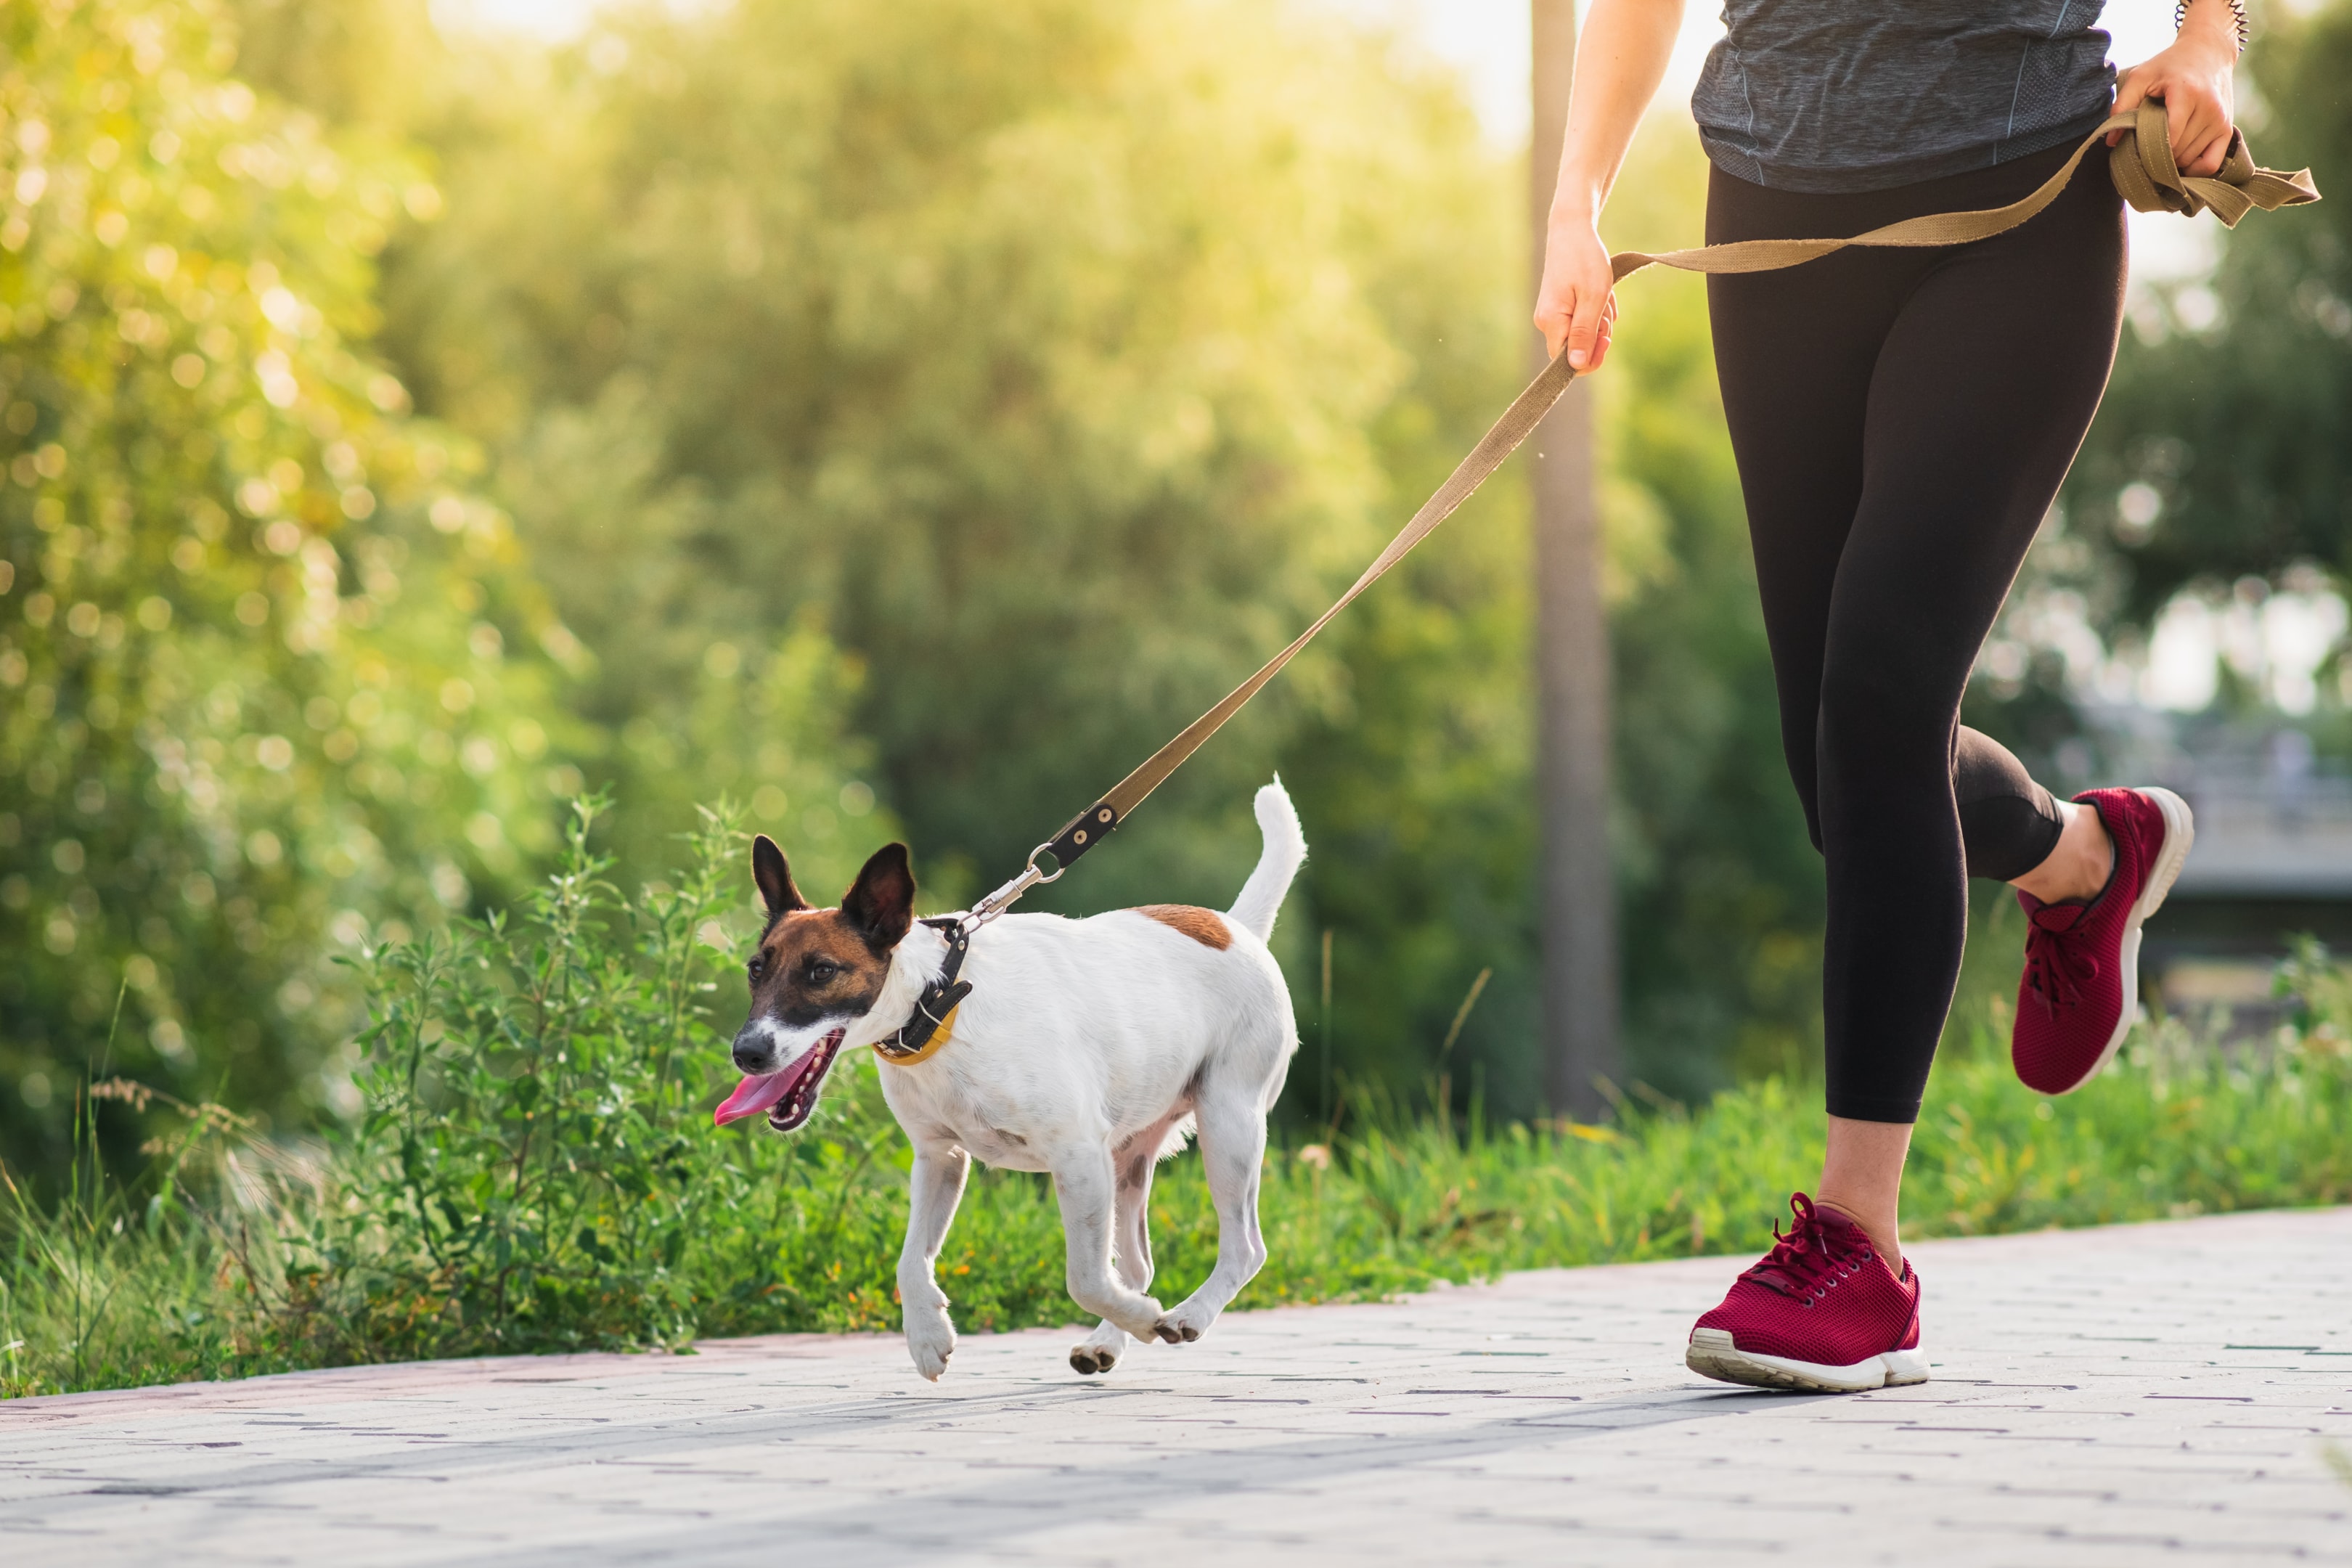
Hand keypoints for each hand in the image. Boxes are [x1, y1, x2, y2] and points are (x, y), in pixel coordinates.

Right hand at [1532, 217, 1617, 372]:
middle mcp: (1546, 322)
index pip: (1568, 362)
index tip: (1607, 337)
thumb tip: (1577, 365)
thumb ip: (1585, 334)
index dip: (1591, 358)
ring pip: (1582, 334)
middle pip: (1577, 349)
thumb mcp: (1593, 298)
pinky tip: (1600, 293)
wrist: (1572, 230)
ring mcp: (1551, 315)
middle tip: (1605, 308)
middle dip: (1598, 334)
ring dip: (1600, 319)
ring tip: (1603, 294)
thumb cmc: (1585, 261)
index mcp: (1551, 322)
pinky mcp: (1558, 307)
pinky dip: (1596, 310)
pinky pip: (1582, 321)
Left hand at [2110, 19, 2235, 176]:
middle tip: (2144, 146)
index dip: (2149, 149)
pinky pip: (2211, 164)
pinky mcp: (2227, 129)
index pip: (2169, 138)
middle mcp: (2210, 108)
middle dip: (2157, 155)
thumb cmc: (2169, 65)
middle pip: (2177, 151)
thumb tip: (2111, 141)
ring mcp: (2221, 120)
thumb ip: (2122, 105)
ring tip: (2161, 146)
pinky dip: (2193, 169)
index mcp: (2188, 93)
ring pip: (2190, 159)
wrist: (2209, 51)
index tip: (2136, 147)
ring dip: (2172, 160)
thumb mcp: (2141, 76)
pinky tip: (2179, 159)